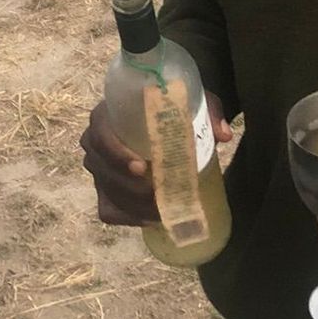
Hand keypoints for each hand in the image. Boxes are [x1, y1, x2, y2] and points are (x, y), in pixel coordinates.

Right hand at [80, 91, 232, 227]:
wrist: (162, 114)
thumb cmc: (173, 106)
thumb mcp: (193, 101)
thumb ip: (208, 111)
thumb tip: (223, 135)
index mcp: (107, 114)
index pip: (100, 134)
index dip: (116, 153)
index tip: (142, 167)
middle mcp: (95, 141)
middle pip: (103, 169)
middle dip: (131, 189)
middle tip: (159, 196)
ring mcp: (98, 168)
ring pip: (108, 193)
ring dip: (134, 206)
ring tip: (163, 211)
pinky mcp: (104, 189)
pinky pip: (108, 210)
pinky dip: (128, 217)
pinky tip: (151, 218)